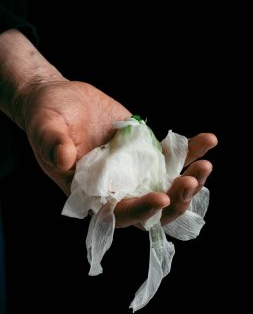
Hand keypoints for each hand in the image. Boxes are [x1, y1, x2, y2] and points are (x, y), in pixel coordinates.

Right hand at [23, 79, 216, 226]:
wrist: (62, 100)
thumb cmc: (47, 116)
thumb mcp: (45, 126)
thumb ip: (52, 143)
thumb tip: (63, 159)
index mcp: (90, 192)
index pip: (118, 213)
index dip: (140, 211)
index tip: (160, 198)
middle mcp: (116, 188)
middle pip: (152, 209)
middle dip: (175, 201)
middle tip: (191, 181)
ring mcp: (135, 171)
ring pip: (167, 187)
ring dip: (190, 181)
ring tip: (205, 163)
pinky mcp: (146, 152)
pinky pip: (172, 158)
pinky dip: (191, 151)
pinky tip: (208, 140)